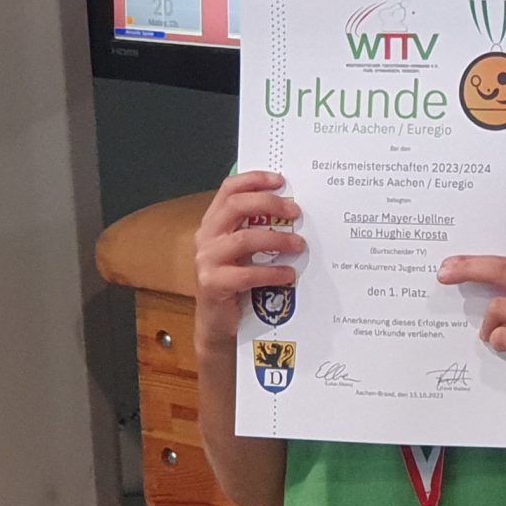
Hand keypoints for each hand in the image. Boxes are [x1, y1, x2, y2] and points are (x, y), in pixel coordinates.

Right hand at [194, 172, 301, 358]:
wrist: (219, 324)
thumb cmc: (238, 284)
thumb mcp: (246, 252)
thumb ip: (259, 229)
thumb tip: (295, 211)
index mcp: (214, 223)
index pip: (229, 189)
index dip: (254, 180)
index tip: (281, 180)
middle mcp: (206, 237)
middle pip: (236, 206)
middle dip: (269, 204)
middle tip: (296, 212)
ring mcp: (206, 261)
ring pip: (244, 238)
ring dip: (277, 239)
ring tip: (299, 245)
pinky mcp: (212, 285)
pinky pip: (246, 274)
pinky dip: (272, 272)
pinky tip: (289, 274)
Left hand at [435, 255, 505, 397]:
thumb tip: (470, 281)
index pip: (503, 261)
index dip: (473, 261)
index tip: (449, 264)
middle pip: (499, 271)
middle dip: (467, 270)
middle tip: (442, 275)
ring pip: (496, 308)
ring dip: (488, 326)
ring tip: (495, 336)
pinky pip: (500, 337)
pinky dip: (497, 343)